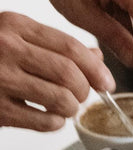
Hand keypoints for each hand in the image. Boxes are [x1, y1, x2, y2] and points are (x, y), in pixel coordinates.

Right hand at [0, 11, 113, 129]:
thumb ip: (52, 44)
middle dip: (85, 89)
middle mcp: (6, 49)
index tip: (106, 80)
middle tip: (84, 95)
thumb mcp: (12, 35)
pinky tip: (51, 119)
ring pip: (59, 98)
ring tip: (67, 107)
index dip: (95, 67)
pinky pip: (42, 121)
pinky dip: (55, 123)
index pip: (70, 46)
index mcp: (14, 26)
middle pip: (69, 73)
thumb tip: (95, 58)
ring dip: (71, 108)